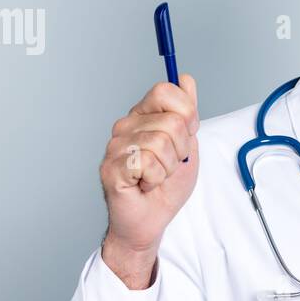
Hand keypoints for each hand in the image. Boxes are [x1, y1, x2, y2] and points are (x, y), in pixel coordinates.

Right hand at [99, 74, 199, 287]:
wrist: (151, 221)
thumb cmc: (165, 187)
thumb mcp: (187, 145)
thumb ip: (187, 113)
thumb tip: (185, 79)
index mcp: (143, 115)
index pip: (167, 90)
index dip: (187, 114)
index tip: (186, 136)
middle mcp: (126, 126)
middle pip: (172, 121)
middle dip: (181, 149)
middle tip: (168, 165)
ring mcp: (116, 146)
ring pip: (161, 143)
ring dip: (168, 167)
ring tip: (156, 176)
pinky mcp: (112, 168)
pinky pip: (147, 163)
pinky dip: (155, 179)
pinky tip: (145, 184)